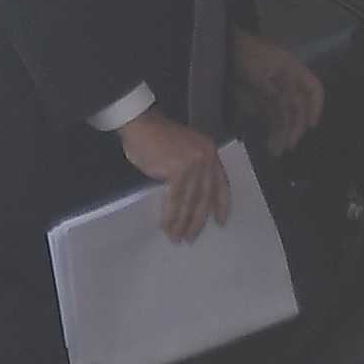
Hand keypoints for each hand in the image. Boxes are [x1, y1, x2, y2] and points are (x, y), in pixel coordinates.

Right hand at [117, 108, 230, 241]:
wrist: (141, 125)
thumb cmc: (157, 138)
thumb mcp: (184, 151)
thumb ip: (192, 169)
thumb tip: (191, 199)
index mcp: (210, 152)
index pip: (221, 183)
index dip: (222, 204)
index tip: (221, 221)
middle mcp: (206, 158)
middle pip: (206, 196)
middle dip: (198, 220)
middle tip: (192, 237)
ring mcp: (194, 164)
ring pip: (191, 201)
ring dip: (183, 222)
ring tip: (177, 238)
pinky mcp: (179, 171)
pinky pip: (175, 200)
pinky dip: (170, 216)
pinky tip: (166, 227)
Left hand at [233, 29, 323, 155]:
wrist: (228, 51)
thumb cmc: (248, 55)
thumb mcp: (259, 69)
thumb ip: (269, 87)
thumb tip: (279, 103)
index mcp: (295, 71)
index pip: (314, 89)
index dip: (316, 107)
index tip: (310, 125)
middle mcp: (290, 84)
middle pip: (299, 108)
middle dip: (296, 127)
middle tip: (290, 144)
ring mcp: (277, 94)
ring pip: (286, 117)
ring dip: (283, 133)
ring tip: (277, 150)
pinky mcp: (264, 103)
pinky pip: (272, 119)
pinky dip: (272, 131)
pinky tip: (270, 144)